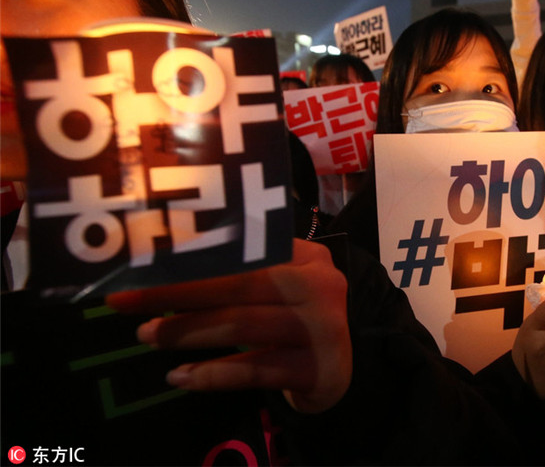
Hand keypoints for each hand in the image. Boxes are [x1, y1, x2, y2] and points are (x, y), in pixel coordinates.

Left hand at [106, 239, 351, 413]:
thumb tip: (161, 269)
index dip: (191, 257)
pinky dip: (211, 374)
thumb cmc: (292, 320)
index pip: (244, 250)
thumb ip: (238, 273)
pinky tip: (179, 376)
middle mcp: (321, 286)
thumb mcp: (276, 288)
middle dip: (177, 293)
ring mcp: (324, 328)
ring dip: (186, 332)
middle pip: (240, 284)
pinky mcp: (318, 369)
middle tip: (127, 302)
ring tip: (147, 336)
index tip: (142, 264)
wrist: (334, 372)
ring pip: (241, 325)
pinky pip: (253, 369)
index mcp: (307, 256)